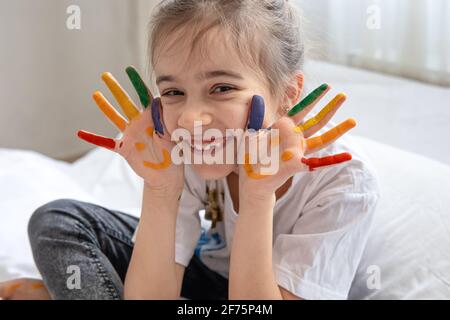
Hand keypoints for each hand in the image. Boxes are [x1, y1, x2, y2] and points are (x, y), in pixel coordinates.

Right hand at [77, 67, 183, 193]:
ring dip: (105, 106)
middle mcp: (139, 123)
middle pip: (125, 102)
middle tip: (105, 74)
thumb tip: (158, 103)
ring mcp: (130, 134)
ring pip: (115, 117)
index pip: (144, 96)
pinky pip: (106, 142)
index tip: (129, 69)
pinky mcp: (124, 148)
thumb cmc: (174, 154)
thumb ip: (164, 120)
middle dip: (116, 88)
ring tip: (95, 94)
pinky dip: (94, 138)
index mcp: (153, 117)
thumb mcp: (172, 135)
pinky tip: (80, 132)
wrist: (167, 175)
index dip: (136, 83)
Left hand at [239, 84, 355, 196]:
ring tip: (353, 120)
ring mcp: (298, 151)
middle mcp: (295, 138)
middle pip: (317, 121)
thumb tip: (256, 97)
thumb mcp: (250, 133)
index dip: (312, 97)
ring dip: (338, 130)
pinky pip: (318, 162)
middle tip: (343, 95)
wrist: (250, 179)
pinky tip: (348, 156)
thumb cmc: (250, 157)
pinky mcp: (298, 164)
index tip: (326, 86)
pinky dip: (333, 159)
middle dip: (330, 108)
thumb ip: (256, 116)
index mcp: (284, 128)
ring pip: (322, 139)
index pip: (301, 108)